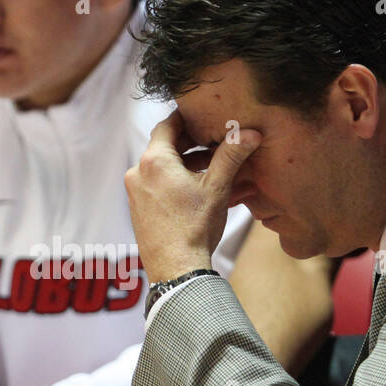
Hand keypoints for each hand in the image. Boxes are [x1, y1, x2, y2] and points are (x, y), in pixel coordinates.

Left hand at [124, 110, 259, 283]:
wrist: (176, 270)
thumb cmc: (195, 228)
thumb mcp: (217, 187)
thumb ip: (231, 155)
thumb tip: (250, 133)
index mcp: (154, 161)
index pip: (168, 125)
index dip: (188, 118)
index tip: (204, 116)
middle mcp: (138, 173)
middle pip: (166, 147)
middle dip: (192, 145)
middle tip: (216, 144)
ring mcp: (135, 193)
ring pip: (163, 168)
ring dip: (186, 166)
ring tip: (213, 171)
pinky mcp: (138, 210)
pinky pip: (157, 186)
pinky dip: (176, 183)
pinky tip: (198, 192)